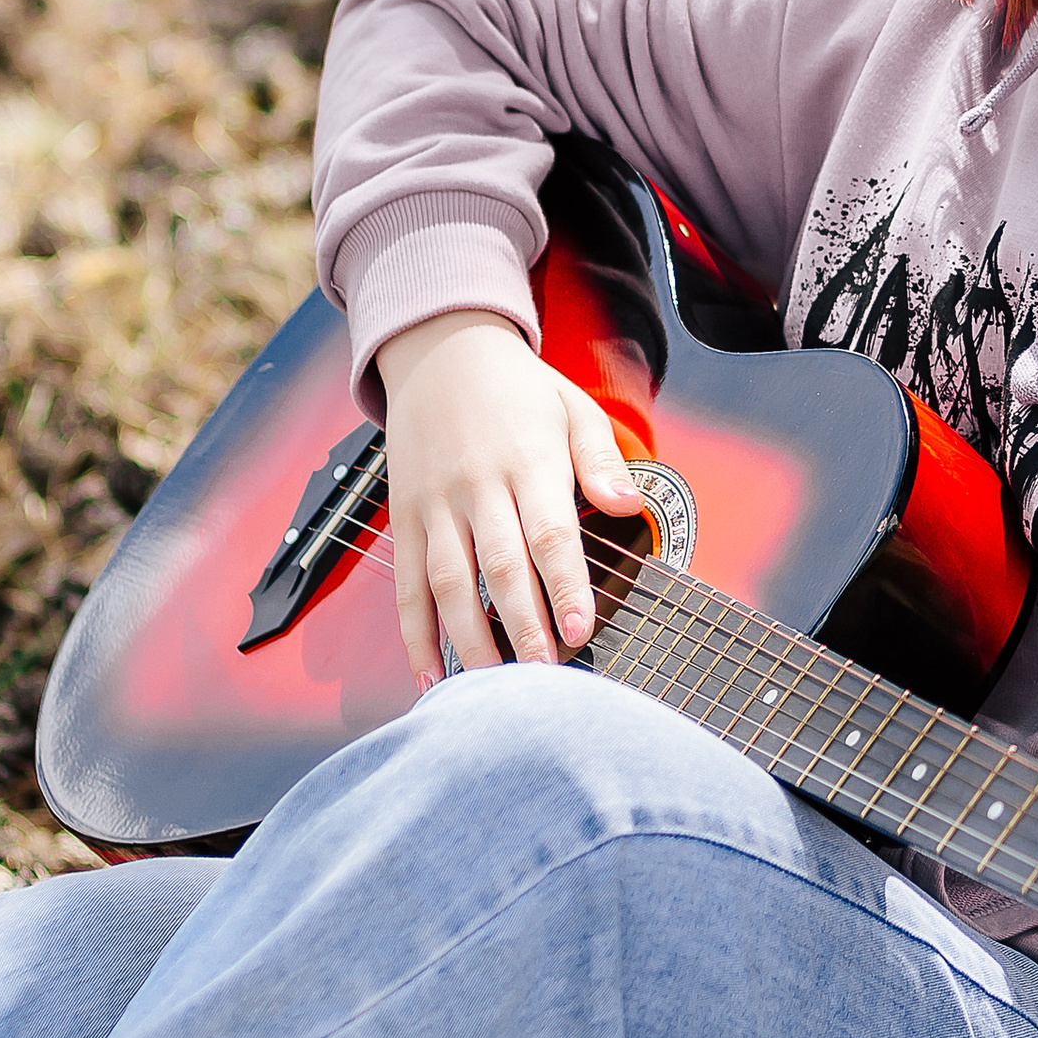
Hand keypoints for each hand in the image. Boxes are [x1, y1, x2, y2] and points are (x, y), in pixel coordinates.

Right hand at [374, 310, 645, 681]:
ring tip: (491, 686)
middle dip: (522, 627)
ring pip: (448, 582)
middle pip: (499, 567)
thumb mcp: (572, 408)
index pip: (549, 532)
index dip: (564, 585)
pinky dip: (414, 633)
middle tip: (542, 678)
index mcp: (528, 461)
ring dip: (467, 640)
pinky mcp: (405, 517)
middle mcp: (478, 486)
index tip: (580, 630)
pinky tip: (430, 673)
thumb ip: (601, 460)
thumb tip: (631, 505)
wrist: (440, 352)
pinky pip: (406, 583)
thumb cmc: (518, 389)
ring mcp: (435, 505)